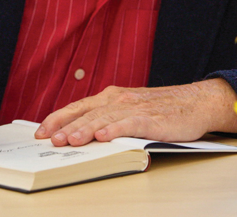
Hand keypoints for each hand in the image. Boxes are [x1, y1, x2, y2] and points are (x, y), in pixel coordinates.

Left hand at [34, 79, 236, 146]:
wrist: (196, 102)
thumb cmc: (162, 108)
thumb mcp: (130, 107)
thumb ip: (107, 115)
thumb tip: (79, 132)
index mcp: (112, 96)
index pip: (79, 106)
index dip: (58, 118)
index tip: (40, 132)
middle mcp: (120, 99)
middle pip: (88, 113)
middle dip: (67, 127)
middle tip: (51, 141)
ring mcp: (136, 108)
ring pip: (106, 118)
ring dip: (87, 129)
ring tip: (71, 141)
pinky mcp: (152, 119)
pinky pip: (131, 123)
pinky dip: (117, 129)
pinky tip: (105, 136)